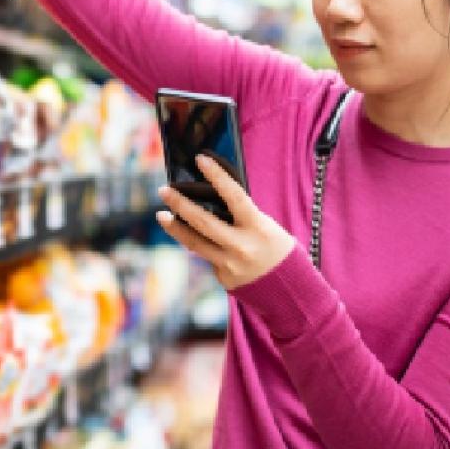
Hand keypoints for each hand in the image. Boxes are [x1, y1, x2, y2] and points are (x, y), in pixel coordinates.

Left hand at [156, 154, 295, 290]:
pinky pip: (206, 257)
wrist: (289, 288)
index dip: (216, 176)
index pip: (234, 196)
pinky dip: (200, 246)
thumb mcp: (266, 226)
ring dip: (175, 227)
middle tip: (164, 190)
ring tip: (161, 215)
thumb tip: (210, 198)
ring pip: (195, 243)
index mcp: (258, 228)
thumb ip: (240, 215)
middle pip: (204, 222)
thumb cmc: (276, 248)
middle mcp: (242, 246)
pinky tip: (196, 240)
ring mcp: (230, 265)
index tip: (200, 159)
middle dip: (180, 204)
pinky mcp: (224, 278)